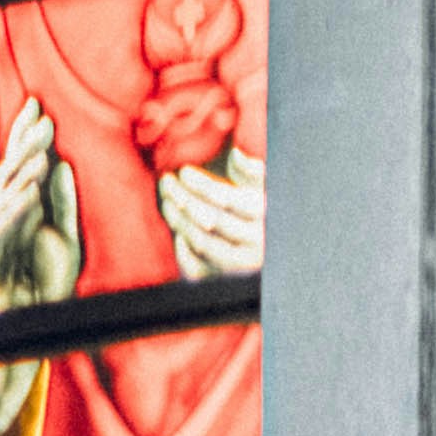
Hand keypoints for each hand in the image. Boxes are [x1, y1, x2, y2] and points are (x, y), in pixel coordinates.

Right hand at [0, 94, 79, 320]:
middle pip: (9, 174)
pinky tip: (28, 197)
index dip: (27, 136)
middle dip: (25, 145)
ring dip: (21, 177)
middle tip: (42, 119)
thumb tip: (61, 163)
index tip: (39, 106)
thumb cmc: (48, 287)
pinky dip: (13, 215)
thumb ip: (63, 204)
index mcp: (21, 210)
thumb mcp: (67, 240)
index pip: (22, 165)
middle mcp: (4, 221)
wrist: (36, 334)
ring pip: (2, 200)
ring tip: (42, 156)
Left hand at [158, 143, 262, 285]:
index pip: (227, 199)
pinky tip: (179, 231)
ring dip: (179, 220)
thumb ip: (250, 170)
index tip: (184, 172)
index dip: (202, 185)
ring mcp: (240, 265)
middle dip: (184, 199)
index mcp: (265, 215)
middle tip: (167, 183)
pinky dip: (183, 249)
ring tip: (168, 202)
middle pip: (211, 219)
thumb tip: (235, 155)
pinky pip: (196, 267)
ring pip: (202, 242)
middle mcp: (256, 243)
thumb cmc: (258, 207)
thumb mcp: (260, 187)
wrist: (268, 248)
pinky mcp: (225, 280)